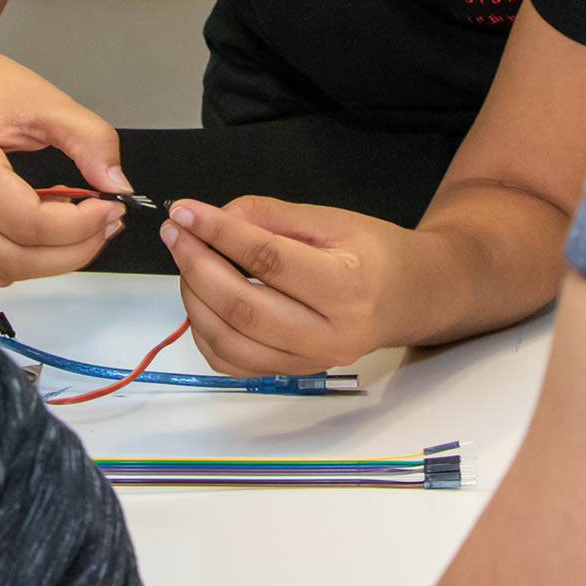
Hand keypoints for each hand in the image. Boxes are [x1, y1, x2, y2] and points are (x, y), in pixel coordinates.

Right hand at [0, 30, 128, 285]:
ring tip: (78, 221)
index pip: (27, 223)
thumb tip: (118, 186)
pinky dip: (24, 256)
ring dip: (51, 258)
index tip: (112, 206)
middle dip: (73, 250)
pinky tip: (45, 225)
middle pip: (15, 258)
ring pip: (2, 271)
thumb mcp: (43, 98)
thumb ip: (89, 139)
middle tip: (107, 222)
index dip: (79, 225)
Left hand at [161, 195, 419, 373]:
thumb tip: (215, 218)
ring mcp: (309, 362)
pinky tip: (201, 298)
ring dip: (194, 299)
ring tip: (186, 261)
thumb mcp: (332, 219)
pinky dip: (205, 332)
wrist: (410, 297)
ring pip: (230, 341)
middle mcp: (330, 335)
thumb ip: (272, 216)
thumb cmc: (374, 252)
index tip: (185, 211)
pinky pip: (232, 363)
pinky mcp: (292, 374)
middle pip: (243, 307)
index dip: (219, 233)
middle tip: (175, 233)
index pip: (268, 260)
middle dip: (197, 266)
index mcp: (347, 287)